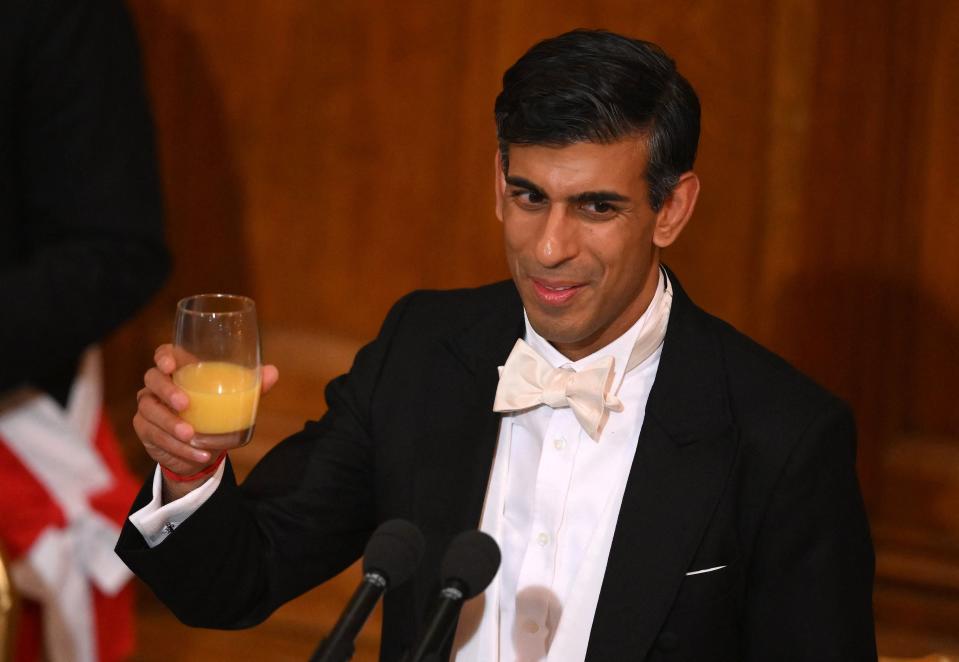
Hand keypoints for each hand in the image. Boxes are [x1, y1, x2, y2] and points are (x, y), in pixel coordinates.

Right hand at [133, 343, 278, 480]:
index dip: (164, 356)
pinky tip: (197, 452)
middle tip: (185, 403)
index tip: (171, 365)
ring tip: (191, 435)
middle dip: (167, 391)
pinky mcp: (146, 430)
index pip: (164, 354)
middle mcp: (159, 386)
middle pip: (153, 379)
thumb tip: (272, 372)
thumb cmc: (216, 416)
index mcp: (181, 372)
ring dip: (170, 424)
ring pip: (150, 411)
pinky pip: (155, 437)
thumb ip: (253, 387)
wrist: (202, 451)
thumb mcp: (235, 402)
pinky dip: (177, 447)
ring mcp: (150, 408)